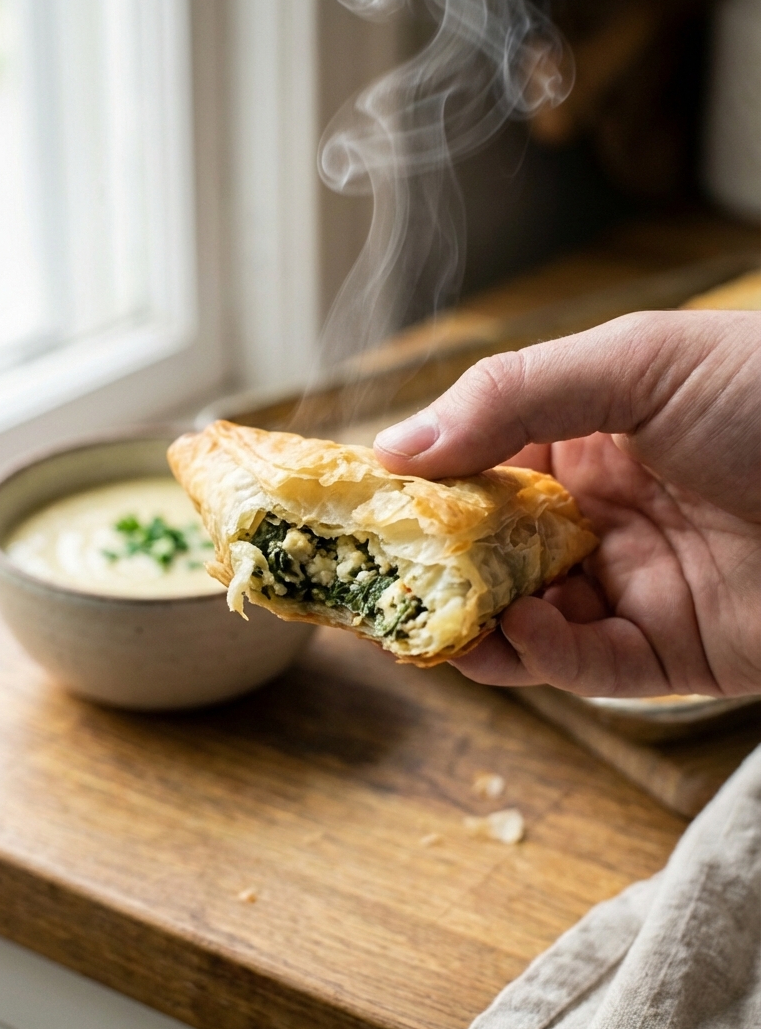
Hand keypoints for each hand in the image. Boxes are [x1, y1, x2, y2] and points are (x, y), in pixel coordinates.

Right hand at [374, 310, 760, 697]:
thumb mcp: (637, 363)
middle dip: (433, 568)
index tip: (356, 506)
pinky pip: (590, 665)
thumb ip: (512, 397)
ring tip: (431, 622)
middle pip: (492, 551)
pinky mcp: (672, 650)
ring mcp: (634, 583)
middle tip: (370, 582)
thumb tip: (394, 447)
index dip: (418, 487)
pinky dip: (545, 659)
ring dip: (476, 624)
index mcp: (588, 434)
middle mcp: (603, 511)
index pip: (478, 466)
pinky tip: (518, 636)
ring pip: (528, 619)